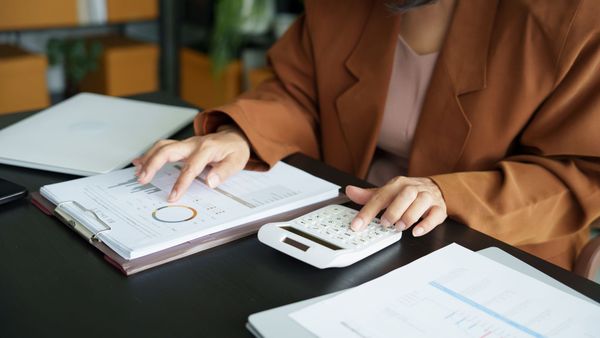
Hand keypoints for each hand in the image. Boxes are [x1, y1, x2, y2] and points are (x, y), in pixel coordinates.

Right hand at [132, 125, 250, 201]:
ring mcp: (186, 143)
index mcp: (207, 149)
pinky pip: (163, 147)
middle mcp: (193, 144)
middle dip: (153, 164)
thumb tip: (211, 182)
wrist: (234, 136)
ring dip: (148, 159)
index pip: (191, 167)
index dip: (181, 182)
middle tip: (143, 179)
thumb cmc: (234, 150)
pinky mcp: (181, 146)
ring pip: (162, 146)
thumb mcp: (237, 161)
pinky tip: (138, 162)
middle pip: (168, 150)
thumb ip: (224, 172)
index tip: (173, 196)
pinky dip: (149, 154)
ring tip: (138, 173)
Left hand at [346, 176, 446, 236]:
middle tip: (384, 223)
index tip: (357, 224)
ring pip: (420, 203)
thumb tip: (349, 190)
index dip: (367, 211)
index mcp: (397, 184)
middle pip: (404, 195)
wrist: (434, 188)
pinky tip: (416, 231)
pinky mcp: (439, 209)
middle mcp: (413, 188)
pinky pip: (435, 215)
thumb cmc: (408, 193)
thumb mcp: (388, 193)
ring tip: (399, 226)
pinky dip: (426, 224)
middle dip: (393, 210)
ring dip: (408, 216)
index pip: (380, 196)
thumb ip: (369, 195)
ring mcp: (427, 197)